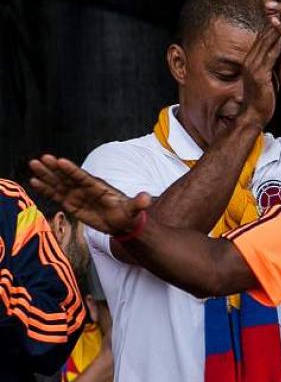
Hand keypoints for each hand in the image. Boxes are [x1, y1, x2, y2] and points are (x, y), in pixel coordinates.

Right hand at [28, 155, 151, 235]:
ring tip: (33, 164)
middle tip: (40, 159)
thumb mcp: (134, 210)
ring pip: (59, 183)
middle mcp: (85, 188)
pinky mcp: (71, 203)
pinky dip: (45, 188)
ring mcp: (77, 194)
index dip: (72, 170)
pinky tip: (33, 181)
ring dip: (46, 175)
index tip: (60, 160)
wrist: (123, 222)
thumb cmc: (128, 214)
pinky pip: (56, 194)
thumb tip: (146, 198)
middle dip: (54, 168)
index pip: (83, 177)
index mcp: (98, 187)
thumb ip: (138, 203)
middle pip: (67, 177)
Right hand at [240, 25, 280, 125]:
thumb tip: (272, 59)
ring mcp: (254, 68)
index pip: (260, 40)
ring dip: (277, 31)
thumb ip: (266, 67)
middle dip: (274, 24)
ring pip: (266, 45)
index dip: (270, 27)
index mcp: (250, 61)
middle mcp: (250, 61)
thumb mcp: (262, 78)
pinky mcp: (260, 75)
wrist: (253, 115)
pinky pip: (271, 57)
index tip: (280, 16)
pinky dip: (278, 46)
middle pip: (262, 38)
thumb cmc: (260, 99)